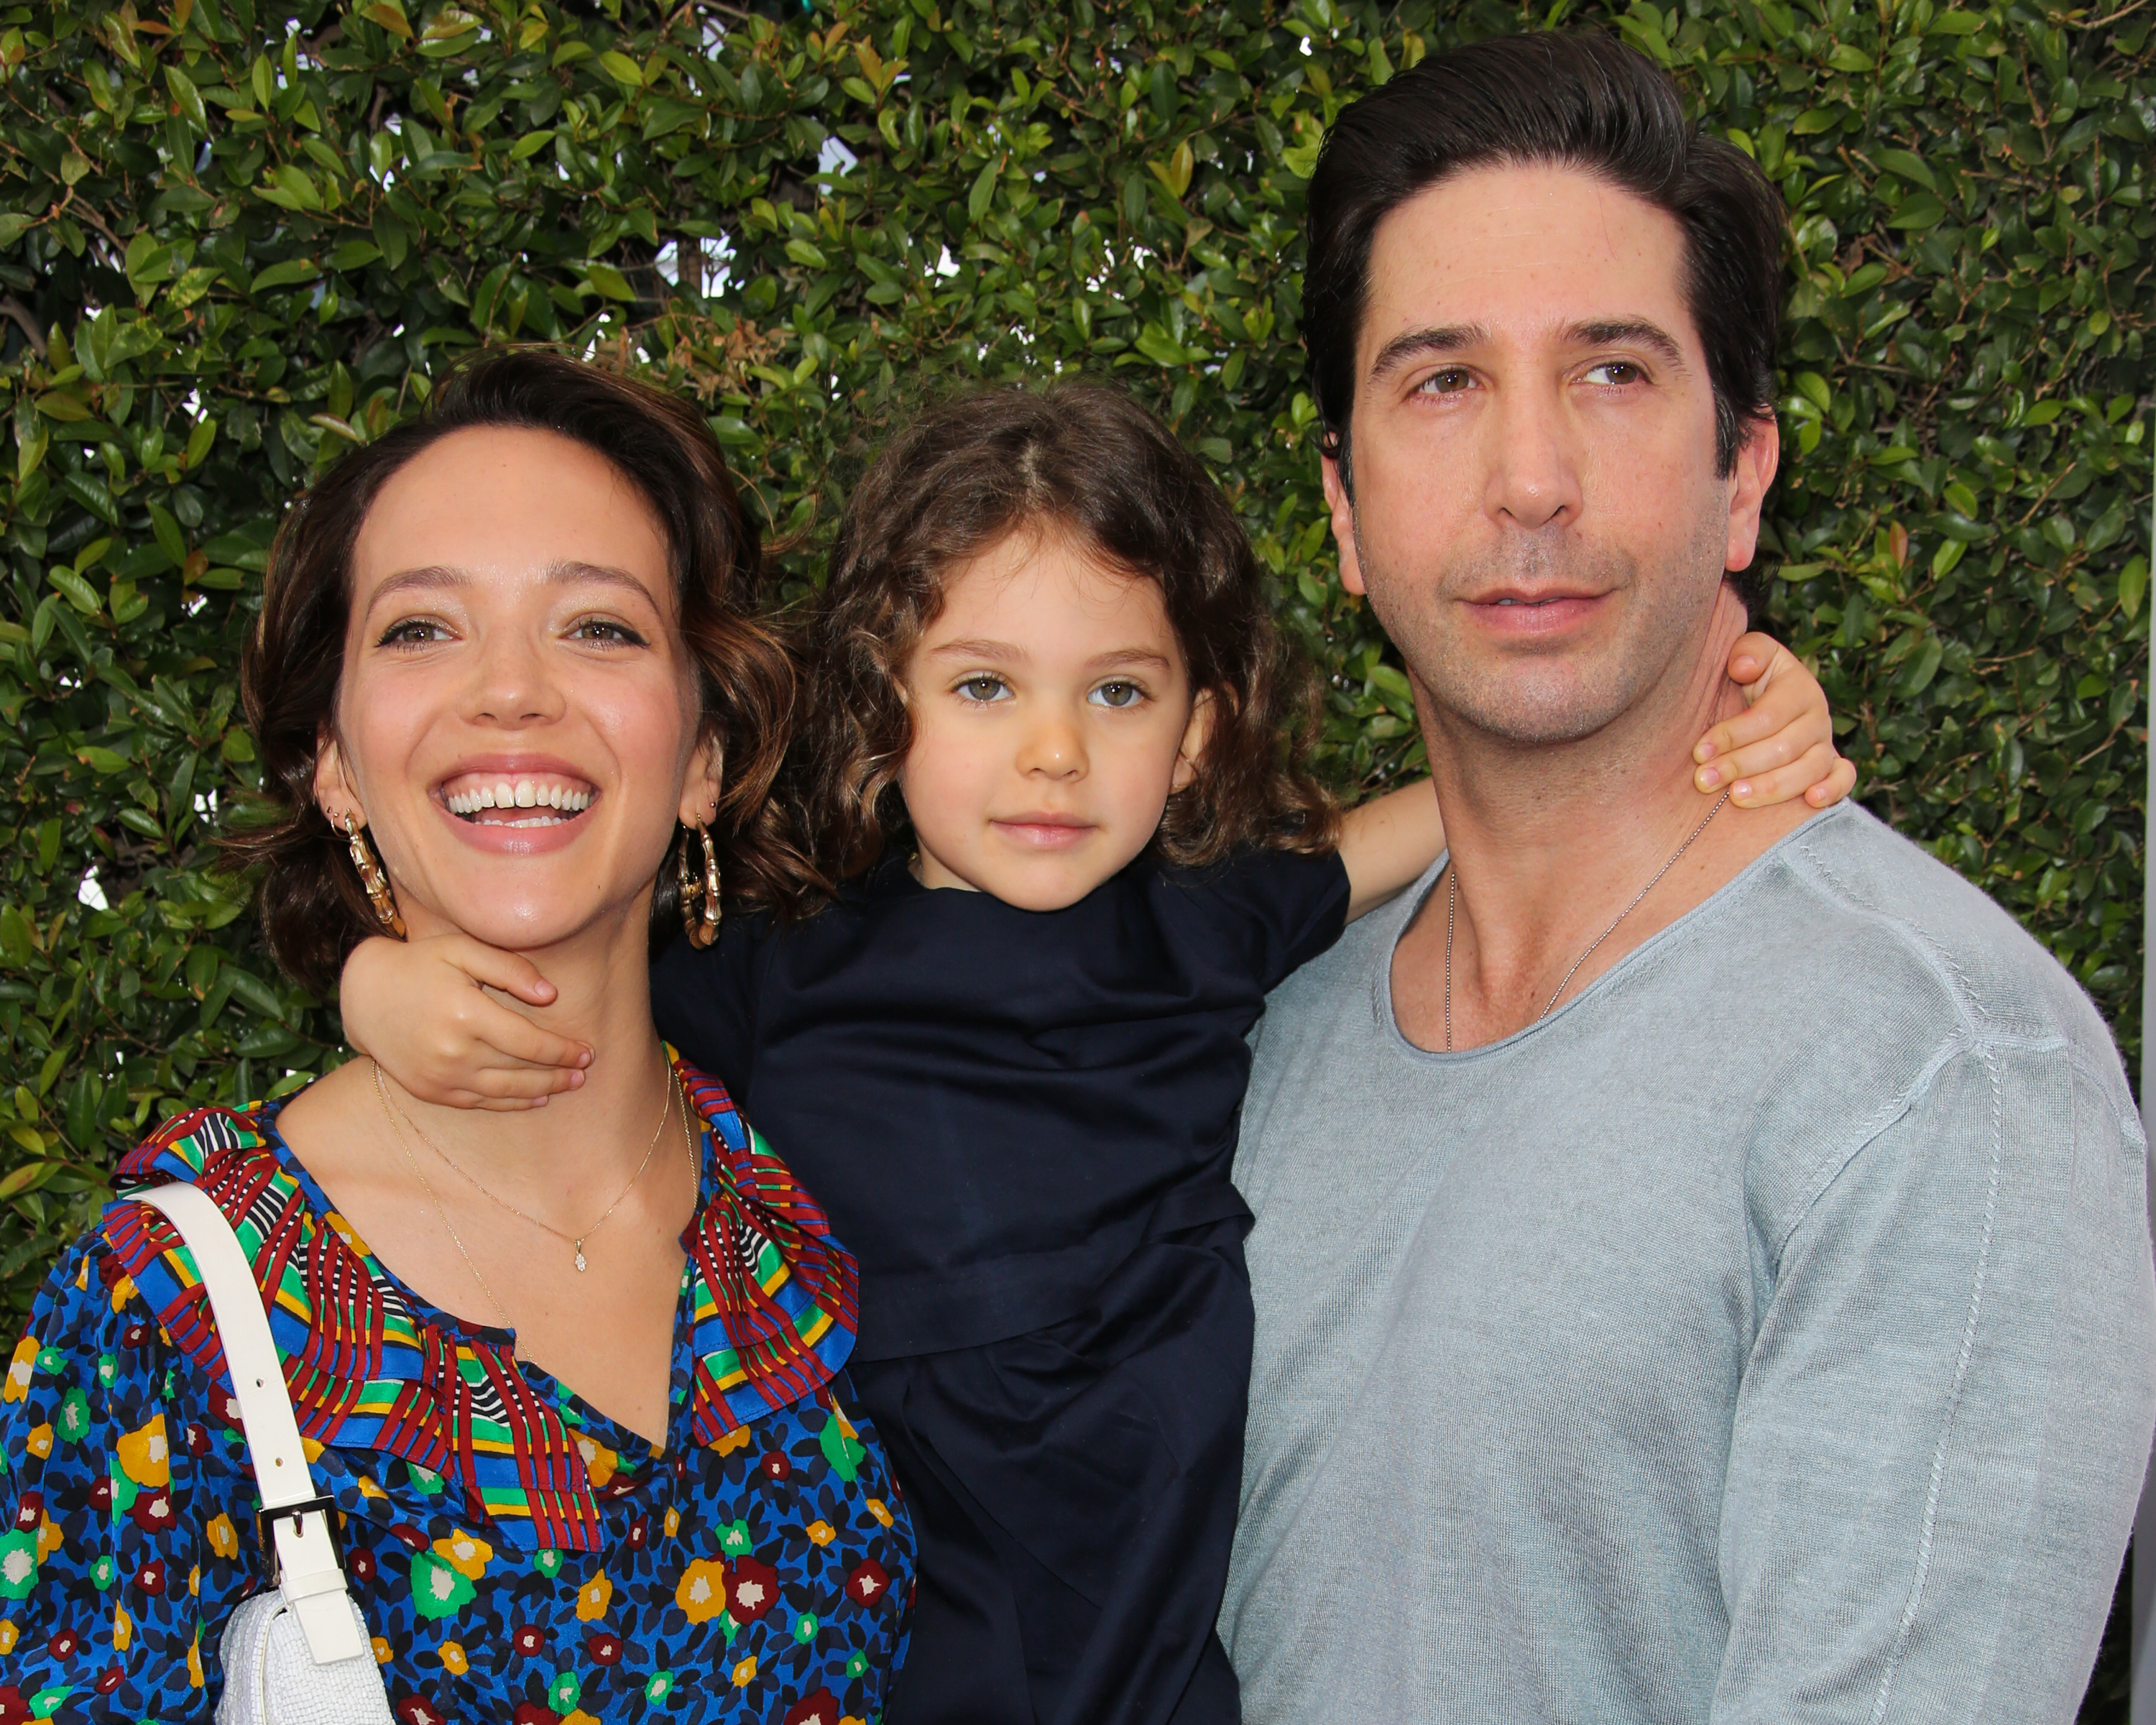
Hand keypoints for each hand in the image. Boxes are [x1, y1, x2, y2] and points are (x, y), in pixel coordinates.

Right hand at [338, 933, 591, 1111]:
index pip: (529, 1041)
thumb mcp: (463, 949)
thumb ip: (510, 967)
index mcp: (466, 1013)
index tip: (588, 1050)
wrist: (365, 995)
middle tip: (585, 1070)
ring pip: (504, 1091)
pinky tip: (535, 1099)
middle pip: (521, 1069)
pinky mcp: (430, 1090)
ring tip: (569, 1085)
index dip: (562, 1049)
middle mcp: (453, 1051)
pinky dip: (511, 1103)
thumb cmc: (421, 965)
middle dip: (558, 1072)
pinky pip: (480, 1102)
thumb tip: (550, 995)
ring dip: (542, 1091)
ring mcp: (440, 1076)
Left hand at [1693, 633, 1857, 809]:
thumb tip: (1743, 667)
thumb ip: (1748, 651)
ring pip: (1809, 769)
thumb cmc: (1750, 677)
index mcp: (1799, 687)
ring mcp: (1826, 743)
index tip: (1699, 752)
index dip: (1733, 735)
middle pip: (1784, 748)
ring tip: (1735, 796)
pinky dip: (1832, 790)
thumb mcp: (1749, 654)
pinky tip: (1810, 801)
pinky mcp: (1832, 766)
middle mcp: (1817, 716)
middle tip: (1705, 780)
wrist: (1766, 698)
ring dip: (1771, 787)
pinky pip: (1844, 779)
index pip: (1767, 716)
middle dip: (1740, 765)